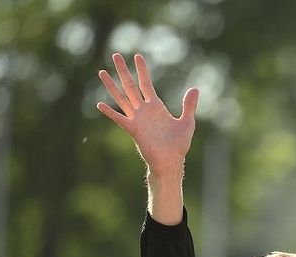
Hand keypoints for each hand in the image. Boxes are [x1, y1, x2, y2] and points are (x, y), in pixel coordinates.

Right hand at [97, 53, 198, 176]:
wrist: (171, 161)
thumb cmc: (178, 145)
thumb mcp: (187, 122)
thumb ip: (189, 105)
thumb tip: (195, 88)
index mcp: (156, 107)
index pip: (146, 83)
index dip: (142, 70)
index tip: (137, 56)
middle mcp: (144, 110)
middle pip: (130, 86)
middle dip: (123, 71)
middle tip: (115, 55)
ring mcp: (137, 119)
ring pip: (121, 98)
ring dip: (111, 85)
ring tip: (101, 72)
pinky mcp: (133, 129)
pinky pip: (119, 118)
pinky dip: (110, 112)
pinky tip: (100, 104)